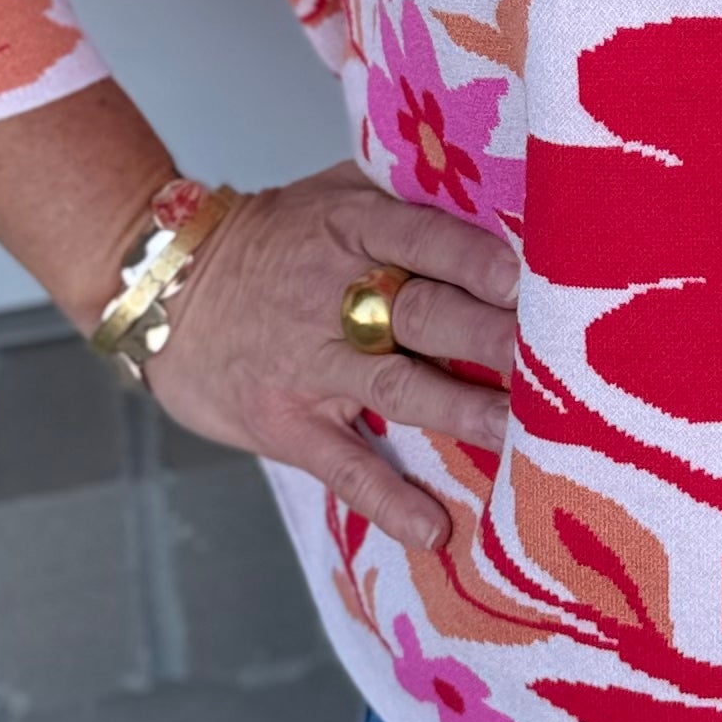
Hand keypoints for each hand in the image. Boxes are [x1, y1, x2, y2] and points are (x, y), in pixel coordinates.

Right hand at [140, 162, 520, 550]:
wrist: (167, 286)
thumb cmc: (277, 238)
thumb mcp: (334, 192)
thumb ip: (408, 194)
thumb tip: (505, 194)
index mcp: (353, 226)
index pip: (425, 239)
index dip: (479, 259)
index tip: (533, 278)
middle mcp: (335, 293)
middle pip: (424, 314)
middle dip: (492, 339)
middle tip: (555, 361)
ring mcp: (309, 362)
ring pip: (397, 388)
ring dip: (462, 411)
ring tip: (522, 433)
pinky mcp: (286, 421)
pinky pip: (343, 463)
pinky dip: (387, 499)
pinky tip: (433, 529)